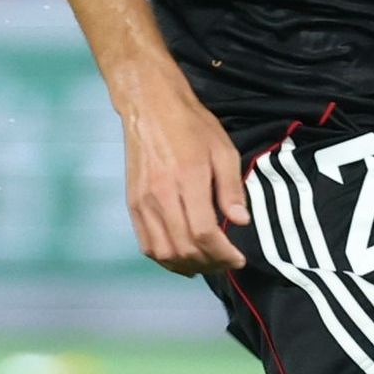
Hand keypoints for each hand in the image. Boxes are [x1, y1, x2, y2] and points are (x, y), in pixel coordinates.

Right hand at [113, 69, 249, 274]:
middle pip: (184, 248)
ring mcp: (143, 202)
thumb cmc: (191, 125)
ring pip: (163, 252)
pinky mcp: (132, 204)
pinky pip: (146, 244)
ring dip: (187, 266)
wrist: (150, 107)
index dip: (223, 254)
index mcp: (187, 178)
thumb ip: (231, 189)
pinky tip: (182, 257)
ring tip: (206, 264)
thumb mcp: (223, 150)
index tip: (238, 258)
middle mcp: (161, 194)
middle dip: (209, 264)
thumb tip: (241, 221)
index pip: (203, 233)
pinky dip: (165, 259)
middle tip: (226, 262)